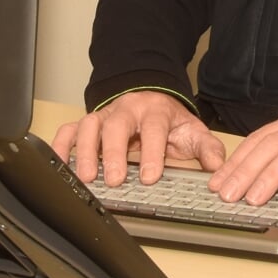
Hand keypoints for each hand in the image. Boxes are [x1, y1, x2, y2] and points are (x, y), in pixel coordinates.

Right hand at [51, 91, 225, 186]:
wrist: (150, 98)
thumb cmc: (168, 121)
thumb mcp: (192, 131)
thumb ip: (206, 148)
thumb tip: (217, 166)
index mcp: (155, 112)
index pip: (154, 130)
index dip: (152, 152)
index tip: (150, 176)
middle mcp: (127, 111)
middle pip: (117, 126)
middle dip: (114, 152)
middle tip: (115, 179)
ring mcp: (104, 116)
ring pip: (89, 126)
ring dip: (85, 151)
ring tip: (86, 177)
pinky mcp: (88, 123)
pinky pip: (69, 130)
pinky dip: (61, 146)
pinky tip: (60, 165)